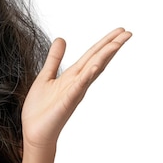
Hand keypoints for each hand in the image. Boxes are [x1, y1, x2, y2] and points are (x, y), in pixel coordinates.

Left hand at [21, 27, 131, 151]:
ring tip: (115, 43)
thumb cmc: (40, 108)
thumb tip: (61, 38)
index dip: (105, 43)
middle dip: (111, 46)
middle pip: (97, 61)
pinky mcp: (65, 103)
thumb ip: (54, 59)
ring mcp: (73, 93)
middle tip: (128, 32)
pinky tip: (93, 67)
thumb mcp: (46, 76)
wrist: (34, 132)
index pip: (92, 56)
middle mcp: (77, 83)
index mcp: (72, 77)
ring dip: (103, 58)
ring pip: (91, 72)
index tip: (120, 30)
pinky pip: (77, 89)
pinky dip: (85, 78)